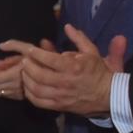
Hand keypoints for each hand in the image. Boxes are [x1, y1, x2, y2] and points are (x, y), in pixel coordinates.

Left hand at [0, 24, 125, 116]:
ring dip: (26, 79)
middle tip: (24, 60)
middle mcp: (65, 82)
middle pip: (39, 75)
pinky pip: (39, 102)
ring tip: (24, 72)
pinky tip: (28, 86)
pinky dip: (29, 94)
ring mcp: (61, 96)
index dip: (37, 54)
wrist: (108, 94)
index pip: (50, 60)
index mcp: (73, 67)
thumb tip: (67, 26)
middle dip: (28, 66)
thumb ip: (78, 38)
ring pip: (36, 89)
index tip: (30, 50)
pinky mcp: (59, 106)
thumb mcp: (91, 51)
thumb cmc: (98, 71)